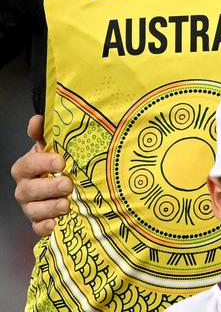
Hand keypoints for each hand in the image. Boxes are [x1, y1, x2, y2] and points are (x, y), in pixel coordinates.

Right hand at [11, 115, 70, 236]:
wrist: (69, 189)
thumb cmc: (60, 165)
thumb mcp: (54, 147)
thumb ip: (45, 134)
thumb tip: (37, 119)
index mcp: (27, 168)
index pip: (27, 165)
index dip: (42, 163)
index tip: (61, 162)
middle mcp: (25, 188)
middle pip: (29, 190)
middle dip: (49, 187)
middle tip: (68, 184)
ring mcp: (31, 207)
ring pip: (33, 210)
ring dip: (51, 207)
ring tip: (67, 204)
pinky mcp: (40, 224)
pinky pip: (38, 228)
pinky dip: (45, 227)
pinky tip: (56, 224)